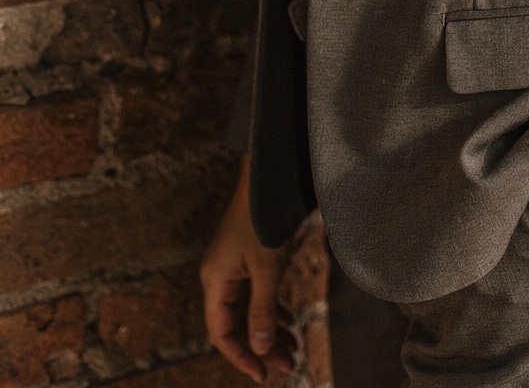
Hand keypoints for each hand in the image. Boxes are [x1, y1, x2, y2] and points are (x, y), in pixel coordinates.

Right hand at [200, 157, 293, 382]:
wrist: (267, 179)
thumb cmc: (263, 219)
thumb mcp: (265, 268)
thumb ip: (262, 310)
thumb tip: (260, 348)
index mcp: (216, 281)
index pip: (221, 332)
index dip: (240, 356)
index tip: (262, 374)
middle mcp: (221, 278)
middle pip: (237, 325)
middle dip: (262, 346)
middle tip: (289, 363)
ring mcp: (235, 269)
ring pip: (250, 311)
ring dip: (270, 330)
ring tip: (294, 348)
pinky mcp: (249, 261)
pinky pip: (258, 295)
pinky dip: (272, 310)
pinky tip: (289, 322)